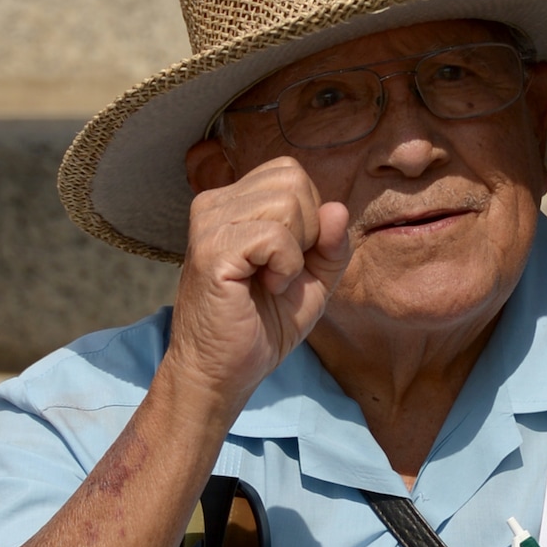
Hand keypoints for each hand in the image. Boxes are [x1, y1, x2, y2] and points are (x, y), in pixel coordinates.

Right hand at [166, 156, 350, 409]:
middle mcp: (215, 204)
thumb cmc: (261, 327)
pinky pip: (276, 236)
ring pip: (287, 202)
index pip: (291, 173)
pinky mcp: (213, 249)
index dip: (309, 218)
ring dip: (295, 253)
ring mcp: (209, 223)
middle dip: (307, 231)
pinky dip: (286, 268)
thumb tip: (337, 209)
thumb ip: (331, 244)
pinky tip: (264, 288)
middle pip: (293, 179)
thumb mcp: (312, 281)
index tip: (288, 261)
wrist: (222, 372)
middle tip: (280, 272)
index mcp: (233, 203)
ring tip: (270, 282)